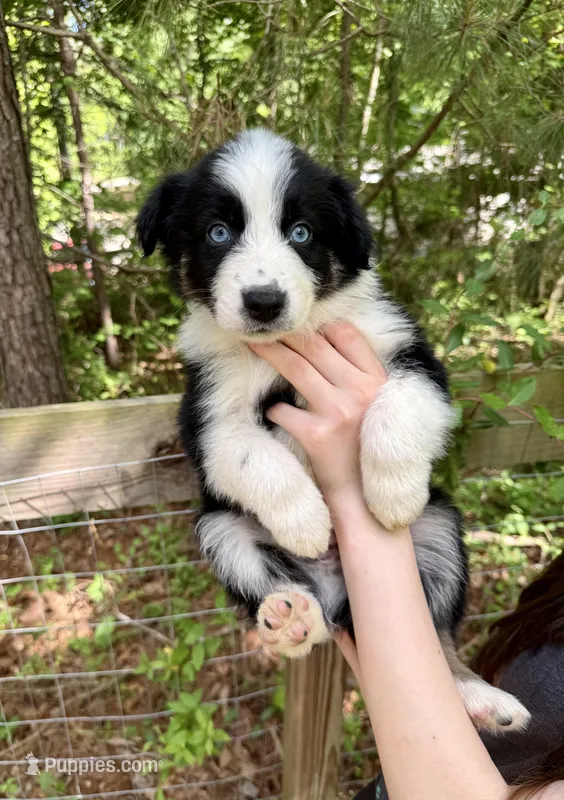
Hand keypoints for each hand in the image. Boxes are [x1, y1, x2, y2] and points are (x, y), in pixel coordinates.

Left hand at [249, 322, 386, 503]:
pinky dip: (275, 410)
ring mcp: (338, 413)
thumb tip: (329, 339)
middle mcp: (360, 392)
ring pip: (296, 370)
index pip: (348, 335)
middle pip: (316, 347)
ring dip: (271, 354)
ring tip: (254, 345)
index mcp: (378, 381)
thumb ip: (359, 375)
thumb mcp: (377, 406)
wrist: (363, 498)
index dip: (322, 325)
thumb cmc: (366, 448)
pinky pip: (283, 410)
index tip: (303, 323)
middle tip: (267, 326)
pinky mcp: (316, 435)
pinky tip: (275, 413)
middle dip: (288, 333)